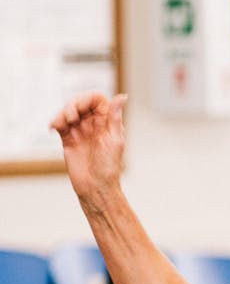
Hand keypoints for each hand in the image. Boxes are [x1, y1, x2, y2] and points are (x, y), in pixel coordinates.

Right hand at [50, 92, 126, 210]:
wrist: (95, 187)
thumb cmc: (109, 167)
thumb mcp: (115, 140)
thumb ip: (115, 117)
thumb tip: (122, 96)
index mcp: (107, 122)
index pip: (97, 99)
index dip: (88, 98)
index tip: (82, 107)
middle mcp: (94, 124)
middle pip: (80, 102)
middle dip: (73, 105)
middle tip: (71, 117)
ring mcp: (80, 131)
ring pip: (68, 112)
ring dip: (62, 113)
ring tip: (61, 124)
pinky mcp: (68, 139)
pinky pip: (60, 124)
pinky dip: (55, 122)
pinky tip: (54, 127)